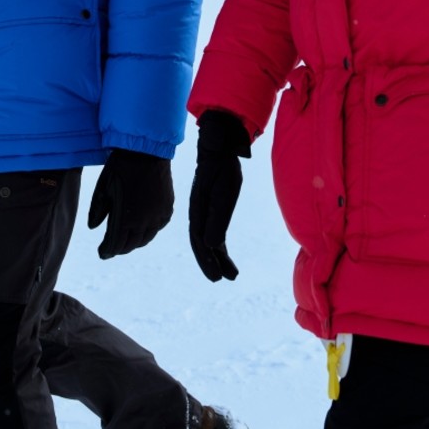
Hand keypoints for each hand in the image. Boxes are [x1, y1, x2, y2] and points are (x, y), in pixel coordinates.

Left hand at [87, 148, 173, 258]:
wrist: (146, 151)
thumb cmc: (120, 168)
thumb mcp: (103, 189)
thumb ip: (97, 211)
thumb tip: (93, 228)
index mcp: (125, 219)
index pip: (115, 245)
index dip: (107, 251)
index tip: (101, 253)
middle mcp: (144, 222)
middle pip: (131, 245)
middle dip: (120, 249)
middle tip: (112, 249)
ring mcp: (158, 215)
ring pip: (146, 238)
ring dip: (135, 242)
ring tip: (127, 241)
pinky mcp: (168, 207)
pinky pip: (158, 227)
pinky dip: (150, 231)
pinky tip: (143, 228)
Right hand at [188, 110, 250, 281]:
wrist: (219, 148)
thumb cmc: (222, 168)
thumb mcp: (223, 192)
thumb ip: (217, 218)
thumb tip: (210, 245)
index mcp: (197, 212)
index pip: (200, 242)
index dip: (207, 261)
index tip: (217, 277)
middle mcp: (197, 214)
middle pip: (201, 245)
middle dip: (211, 263)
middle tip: (222, 279)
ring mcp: (203, 211)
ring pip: (208, 241)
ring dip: (217, 257)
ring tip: (230, 274)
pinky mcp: (211, 208)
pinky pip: (213, 232)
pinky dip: (219, 246)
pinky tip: (224, 253)